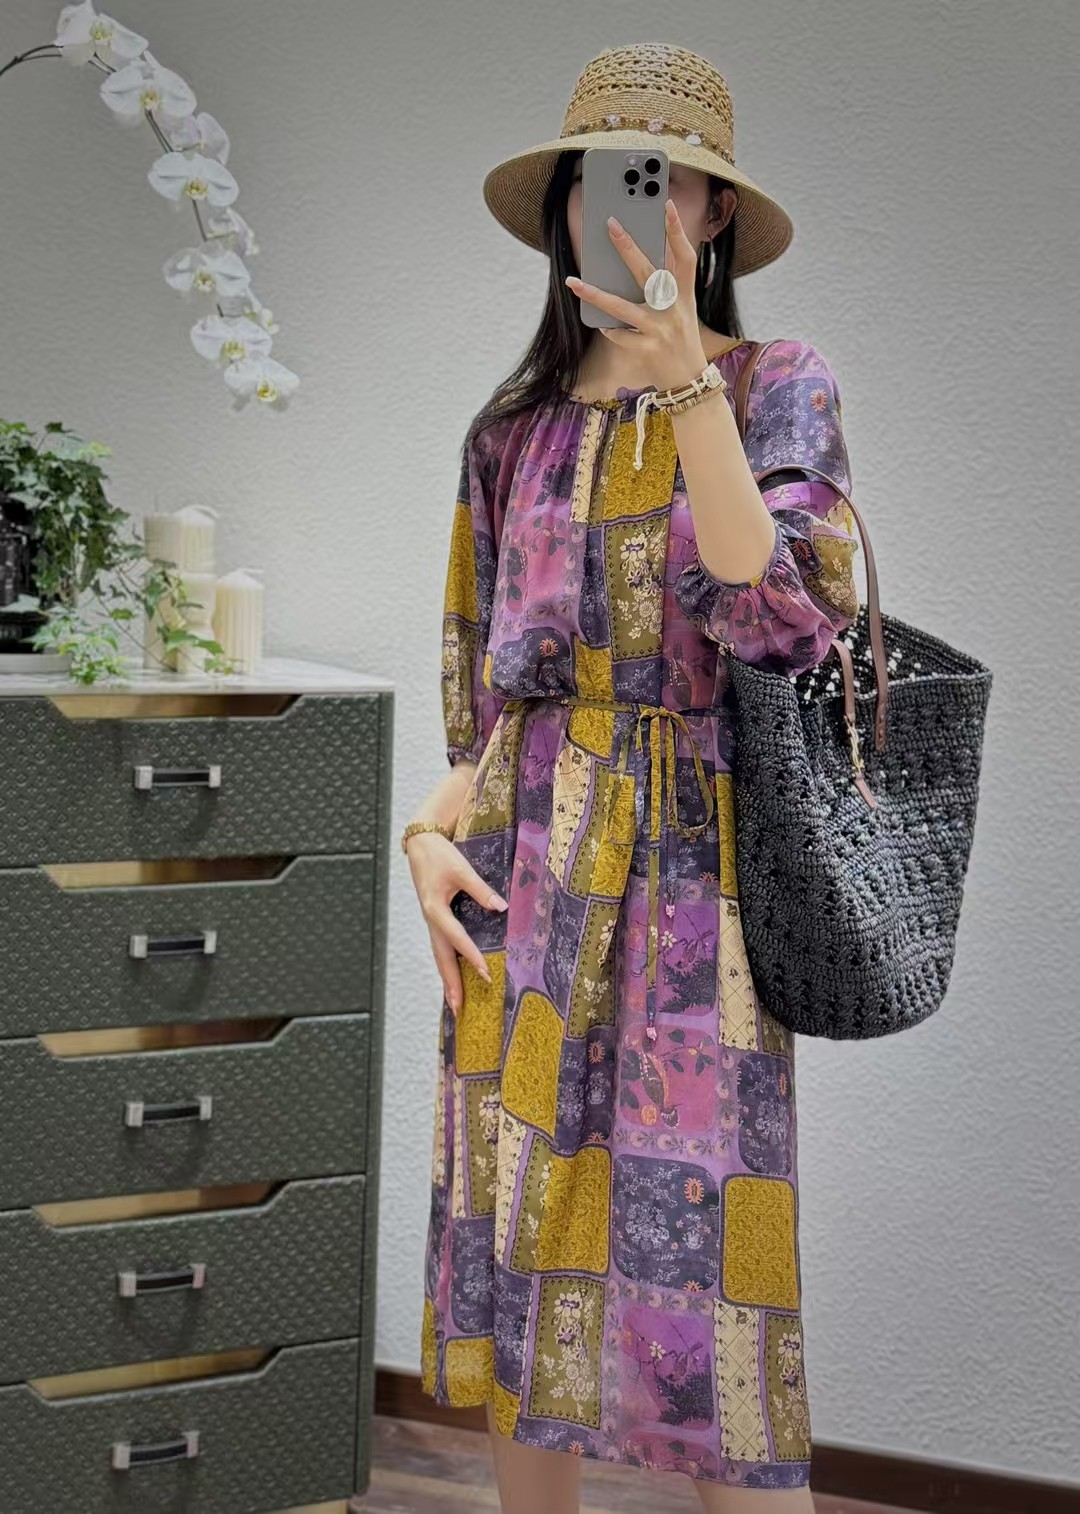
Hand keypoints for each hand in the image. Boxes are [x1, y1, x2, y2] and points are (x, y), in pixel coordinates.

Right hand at [405, 829, 506, 1015]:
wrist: (420, 845)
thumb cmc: (440, 855)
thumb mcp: (461, 869)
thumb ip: (481, 889)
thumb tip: (502, 907)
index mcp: (435, 909)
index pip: (456, 938)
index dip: (471, 956)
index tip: (485, 973)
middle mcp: (431, 920)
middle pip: (441, 958)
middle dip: (451, 983)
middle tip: (459, 1008)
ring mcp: (432, 922)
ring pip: (439, 956)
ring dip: (447, 980)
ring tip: (456, 1004)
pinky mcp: (435, 919)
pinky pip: (441, 948)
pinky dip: (447, 966)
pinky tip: (454, 977)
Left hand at [566, 198, 707, 391]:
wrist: (689, 381)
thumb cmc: (680, 338)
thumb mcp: (681, 309)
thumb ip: (665, 286)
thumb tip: (633, 259)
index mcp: (686, 295)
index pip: (685, 257)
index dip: (677, 230)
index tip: (665, 204)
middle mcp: (675, 310)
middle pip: (649, 273)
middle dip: (629, 247)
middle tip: (611, 223)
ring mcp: (661, 330)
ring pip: (623, 308)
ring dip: (595, 294)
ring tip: (573, 282)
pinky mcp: (648, 350)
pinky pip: (622, 336)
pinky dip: (611, 330)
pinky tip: (602, 325)